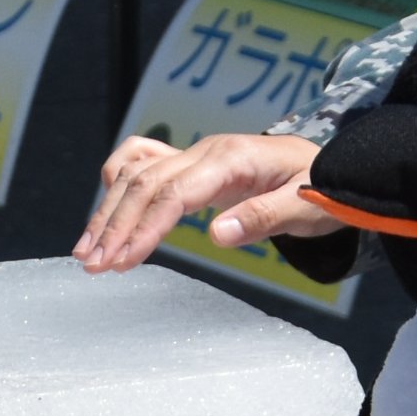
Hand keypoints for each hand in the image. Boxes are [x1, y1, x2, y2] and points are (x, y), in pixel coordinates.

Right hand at [74, 131, 338, 271]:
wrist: (329, 167)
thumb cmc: (322, 188)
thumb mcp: (306, 207)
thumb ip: (262, 218)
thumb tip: (216, 234)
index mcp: (231, 160)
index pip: (175, 192)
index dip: (146, 226)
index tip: (123, 259)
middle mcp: (205, 151)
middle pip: (144, 184)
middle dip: (115, 224)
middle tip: (93, 264)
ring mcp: (194, 154)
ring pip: (135, 175)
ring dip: (108, 212)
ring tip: (87, 251)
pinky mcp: (190, 163)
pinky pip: (142, 162)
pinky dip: (118, 184)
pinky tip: (106, 213)